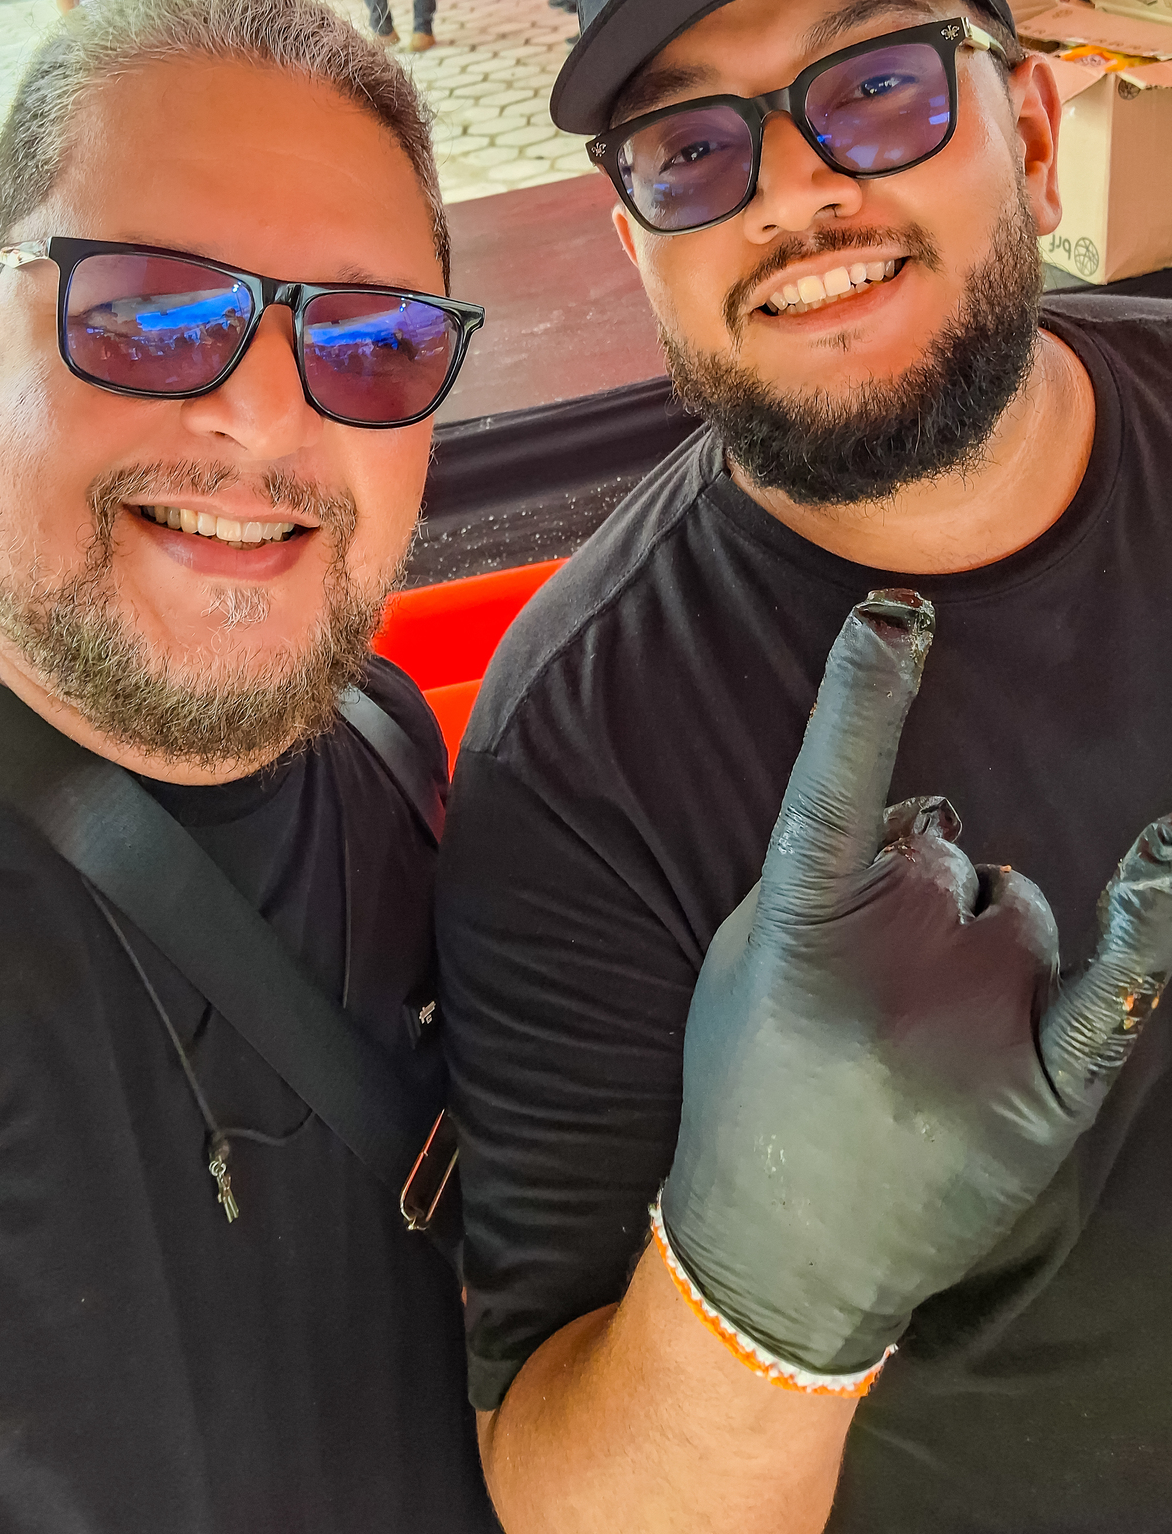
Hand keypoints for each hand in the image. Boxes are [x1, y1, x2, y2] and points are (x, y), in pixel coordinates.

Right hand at [661, 590, 1171, 1378]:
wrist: (784, 1255)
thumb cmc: (752, 1086)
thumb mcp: (738, 962)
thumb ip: (813, 871)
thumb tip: (917, 811)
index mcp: (800, 933)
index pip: (834, 786)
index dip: (863, 695)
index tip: (895, 612)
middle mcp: (895, 970)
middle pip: (939, 841)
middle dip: (917, 883)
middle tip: (872, 990)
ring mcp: (980, 1029)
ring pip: (1014, 902)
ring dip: (984, 938)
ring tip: (928, 1040)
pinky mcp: (1049, 1087)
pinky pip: (1118, 977)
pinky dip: (1147, 915)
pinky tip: (1167, 862)